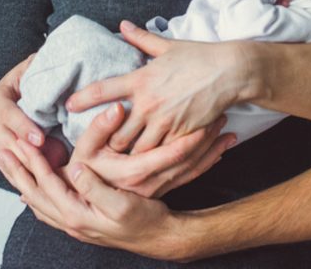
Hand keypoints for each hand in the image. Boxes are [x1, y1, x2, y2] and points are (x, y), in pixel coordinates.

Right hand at [0, 54, 49, 185]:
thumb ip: (44, 74)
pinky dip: (23, 178)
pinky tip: (39, 186)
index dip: (22, 126)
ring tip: (47, 181)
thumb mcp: (35, 69)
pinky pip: (8, 169)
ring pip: (6, 159)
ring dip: (26, 170)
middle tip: (48, 167)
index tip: (40, 139)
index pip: (6, 112)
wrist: (16, 91)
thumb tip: (62, 79)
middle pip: (5, 141)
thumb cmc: (31, 79)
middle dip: (26, 155)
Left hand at [0, 105, 180, 258]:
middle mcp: (70, 222)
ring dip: (22, 181)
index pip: (46, 183)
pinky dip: (35, 194)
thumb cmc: (144, 219)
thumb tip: (74, 169)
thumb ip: (95, 187)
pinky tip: (30, 190)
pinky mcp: (80, 222)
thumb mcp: (122, 202)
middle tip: (0, 149)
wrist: (160, 238)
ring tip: (9, 163)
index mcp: (77, 215)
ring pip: (38, 201)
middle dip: (17, 171)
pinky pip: (48, 208)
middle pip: (34, 194)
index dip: (32, 161)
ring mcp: (74, 224)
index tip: (19, 141)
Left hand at [67, 21, 250, 152]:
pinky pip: (161, 154)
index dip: (83, 99)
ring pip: (137, 149)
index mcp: (141, 79)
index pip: (103, 89)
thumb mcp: (166, 46)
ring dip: (129, 156)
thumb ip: (141, 38)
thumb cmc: (198, 57)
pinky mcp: (182, 134)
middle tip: (99, 148)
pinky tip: (148, 164)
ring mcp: (165, 121)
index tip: (69, 105)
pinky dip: (153, 160)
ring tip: (121, 162)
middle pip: (116, 132)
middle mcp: (148, 102)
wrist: (229, 72)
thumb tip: (123, 25)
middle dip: (108, 142)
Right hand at [70, 102, 233, 197]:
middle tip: (222, 118)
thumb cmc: (83, 169)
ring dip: (210, 151)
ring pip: (190, 171)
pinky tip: (218, 152)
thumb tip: (118, 108)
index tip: (204, 120)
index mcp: (131, 171)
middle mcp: (147, 184)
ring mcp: (155, 189)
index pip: (168, 156)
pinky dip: (205, 164)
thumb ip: (100, 127)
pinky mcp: (159, 190)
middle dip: (206, 141)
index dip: (188, 140)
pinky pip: (188, 177)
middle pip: (185, 163)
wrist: (84, 202)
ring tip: (227, 132)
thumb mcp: (84, 148)